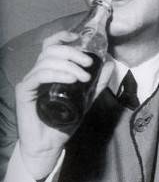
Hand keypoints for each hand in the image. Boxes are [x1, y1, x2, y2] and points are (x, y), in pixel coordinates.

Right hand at [15, 31, 113, 178]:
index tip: (79, 37)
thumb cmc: (64, 121)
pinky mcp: (25, 92)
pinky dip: (56, 74)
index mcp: (51, 70)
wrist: (49, 145)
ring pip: (46, 61)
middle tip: (88, 63)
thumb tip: (110, 63)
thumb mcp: (87, 99)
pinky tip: (71, 79)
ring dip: (69, 65)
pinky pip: (39, 76)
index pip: (52, 45)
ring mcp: (30, 81)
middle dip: (73, 52)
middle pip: (52, 50)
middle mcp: (38, 72)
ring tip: (83, 77)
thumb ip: (98, 83)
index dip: (63, 36)